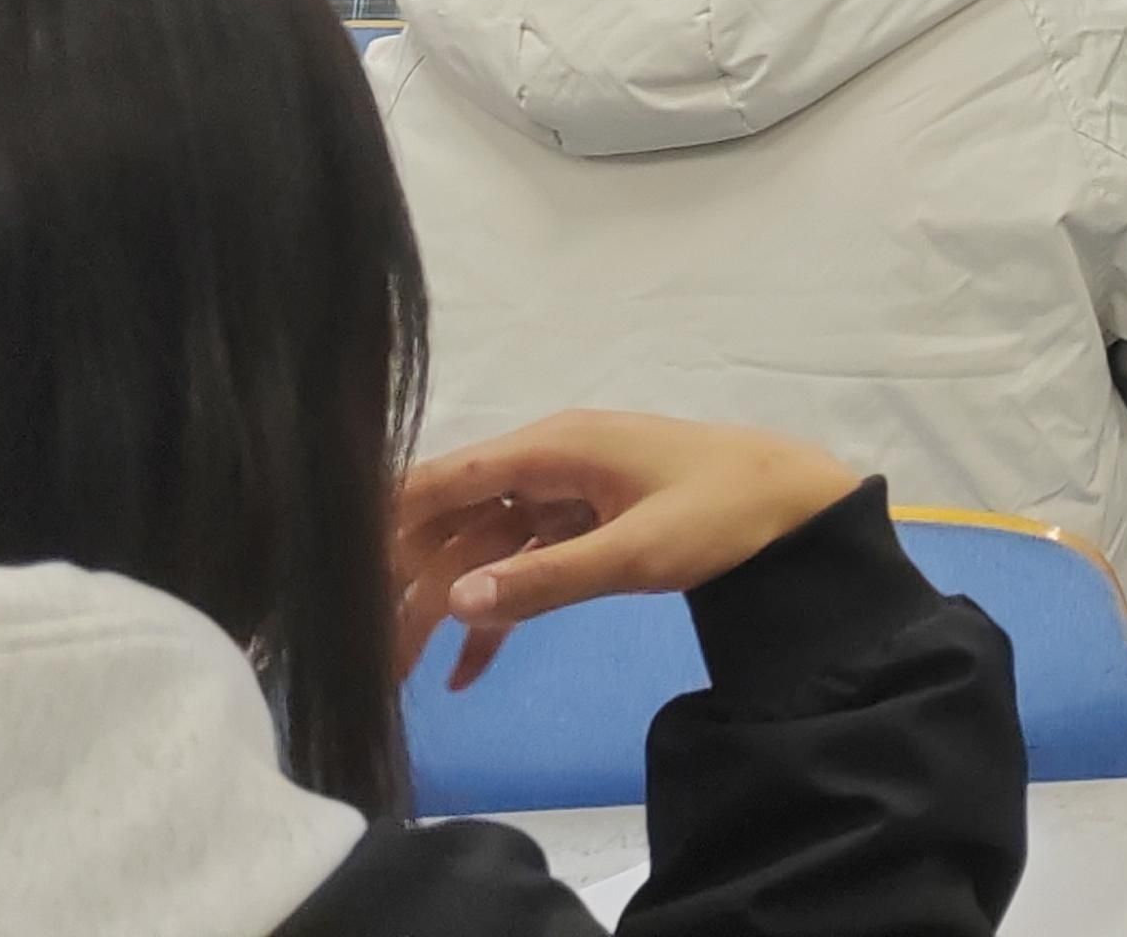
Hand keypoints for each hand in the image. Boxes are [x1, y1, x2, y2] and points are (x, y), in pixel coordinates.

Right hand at [394, 411, 862, 690]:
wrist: (796, 505)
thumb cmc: (721, 512)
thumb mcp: (635, 552)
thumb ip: (545, 578)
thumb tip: (453, 600)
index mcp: (553, 448)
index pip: (445, 479)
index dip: (384, 521)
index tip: (329, 572)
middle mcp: (547, 464)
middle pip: (455, 523)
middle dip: (406, 584)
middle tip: (362, 652)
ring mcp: (565, 496)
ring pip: (483, 552)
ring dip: (444, 610)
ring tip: (397, 678)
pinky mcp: (585, 528)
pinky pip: (523, 570)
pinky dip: (496, 616)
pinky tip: (464, 675)